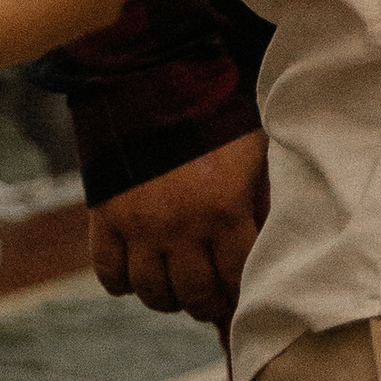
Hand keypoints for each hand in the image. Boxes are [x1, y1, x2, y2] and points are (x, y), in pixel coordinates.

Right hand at [87, 131, 269, 327]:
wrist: (155, 78)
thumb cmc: (218, 116)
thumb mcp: (255, 153)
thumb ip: (263, 201)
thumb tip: (275, 247)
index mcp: (224, 209)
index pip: (236, 279)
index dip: (242, 291)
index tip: (243, 291)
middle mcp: (181, 225)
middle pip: (195, 295)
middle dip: (208, 303)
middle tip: (212, 296)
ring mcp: (139, 225)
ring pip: (152, 293)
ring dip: (168, 297)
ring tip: (178, 286)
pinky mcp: (105, 217)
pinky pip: (109, 273)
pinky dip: (122, 281)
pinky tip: (138, 270)